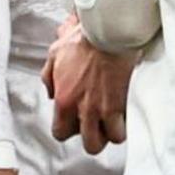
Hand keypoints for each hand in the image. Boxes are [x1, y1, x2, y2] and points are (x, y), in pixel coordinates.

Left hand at [43, 15, 133, 153]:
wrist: (109, 32)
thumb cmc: (85, 38)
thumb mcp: (56, 53)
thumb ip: (49, 77)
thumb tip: (51, 91)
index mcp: (63, 99)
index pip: (60, 132)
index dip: (70, 129)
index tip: (78, 121)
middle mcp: (81, 108)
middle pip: (86, 142)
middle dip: (93, 136)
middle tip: (98, 124)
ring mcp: (101, 109)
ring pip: (105, 141)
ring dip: (110, 134)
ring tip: (113, 123)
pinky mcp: (119, 105)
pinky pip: (121, 130)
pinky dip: (124, 127)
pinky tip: (125, 116)